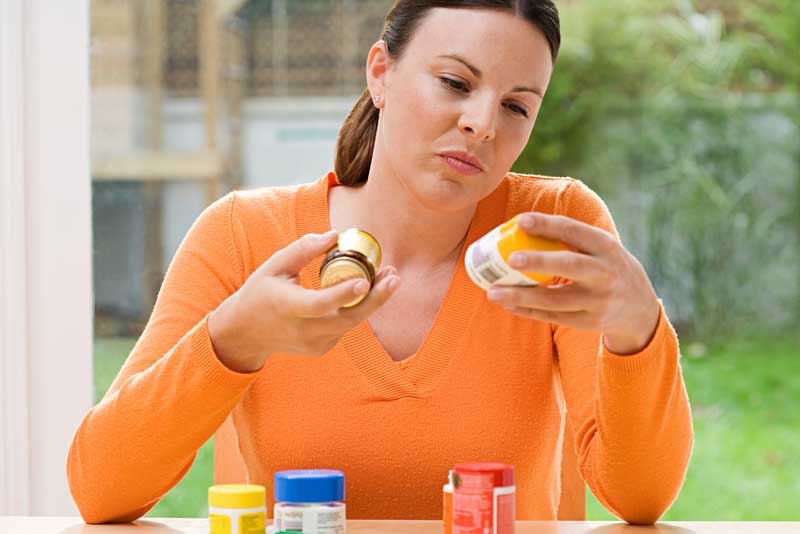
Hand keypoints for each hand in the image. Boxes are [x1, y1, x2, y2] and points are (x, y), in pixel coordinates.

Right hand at [208, 230, 399, 371]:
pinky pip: (345, 327)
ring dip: (372, 301)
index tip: (364, 279)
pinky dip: (357, 309)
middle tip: (394, 277)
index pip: (319, 304)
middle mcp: (303, 330)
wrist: (246, 334)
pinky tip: (366, 290)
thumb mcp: (274, 266)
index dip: (343, 294)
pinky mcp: (322, 348)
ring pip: (351, 323)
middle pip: (346, 319)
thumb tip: (336, 235)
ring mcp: (314, 343)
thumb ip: (303, 249)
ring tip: (389, 277)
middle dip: (375, 299)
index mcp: (287, 307)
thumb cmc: (260, 293)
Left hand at [486, 212, 659, 354]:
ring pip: (555, 299)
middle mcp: (605, 273)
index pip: (574, 231)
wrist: (640, 308)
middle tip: (510, 259)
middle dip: (539, 262)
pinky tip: (507, 304)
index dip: (547, 225)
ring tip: (493, 292)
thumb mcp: (601, 248)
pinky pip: (552, 317)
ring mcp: (598, 301)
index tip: (520, 220)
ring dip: (522, 296)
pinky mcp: (589, 322)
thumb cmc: (607, 267)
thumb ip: (572, 238)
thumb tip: (520, 225)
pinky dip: (527, 311)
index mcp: (606, 246)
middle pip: (569, 265)